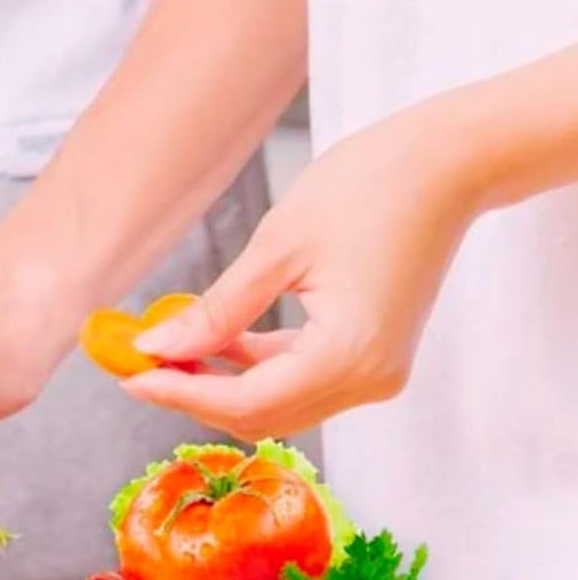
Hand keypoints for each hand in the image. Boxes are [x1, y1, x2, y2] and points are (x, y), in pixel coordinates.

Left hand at [121, 112, 479, 439]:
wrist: (450, 163)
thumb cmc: (371, 186)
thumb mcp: (277, 248)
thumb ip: (216, 311)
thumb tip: (156, 350)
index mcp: (348, 355)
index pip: (245, 401)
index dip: (180, 395)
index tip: (130, 377)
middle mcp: (369, 380)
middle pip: (261, 415)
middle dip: (195, 395)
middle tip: (141, 365)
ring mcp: (377, 375)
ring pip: (279, 405)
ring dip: (222, 385)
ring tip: (170, 351)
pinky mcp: (375, 359)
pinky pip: (301, 381)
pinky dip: (256, 369)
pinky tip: (217, 341)